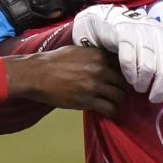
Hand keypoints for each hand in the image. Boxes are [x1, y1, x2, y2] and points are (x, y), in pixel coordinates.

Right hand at [4, 46, 128, 116]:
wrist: (37, 74)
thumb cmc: (55, 61)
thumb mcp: (78, 50)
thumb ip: (94, 55)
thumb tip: (106, 60)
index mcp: (99, 55)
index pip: (123, 66)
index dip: (124, 74)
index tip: (123, 80)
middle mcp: (100, 69)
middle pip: (123, 82)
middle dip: (122, 89)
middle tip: (118, 93)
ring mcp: (95, 85)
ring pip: (118, 96)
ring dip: (117, 101)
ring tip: (113, 103)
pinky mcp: (87, 100)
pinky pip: (108, 108)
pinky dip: (111, 112)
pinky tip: (109, 112)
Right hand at [72, 4, 162, 102]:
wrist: (112, 23)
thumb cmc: (140, 42)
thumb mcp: (160, 52)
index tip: (161, 94)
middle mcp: (160, 32)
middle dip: (158, 88)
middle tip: (150, 96)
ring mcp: (142, 32)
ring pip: (147, 67)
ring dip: (142, 82)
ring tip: (138, 86)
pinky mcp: (124, 34)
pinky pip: (129, 60)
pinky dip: (129, 74)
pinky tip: (129, 79)